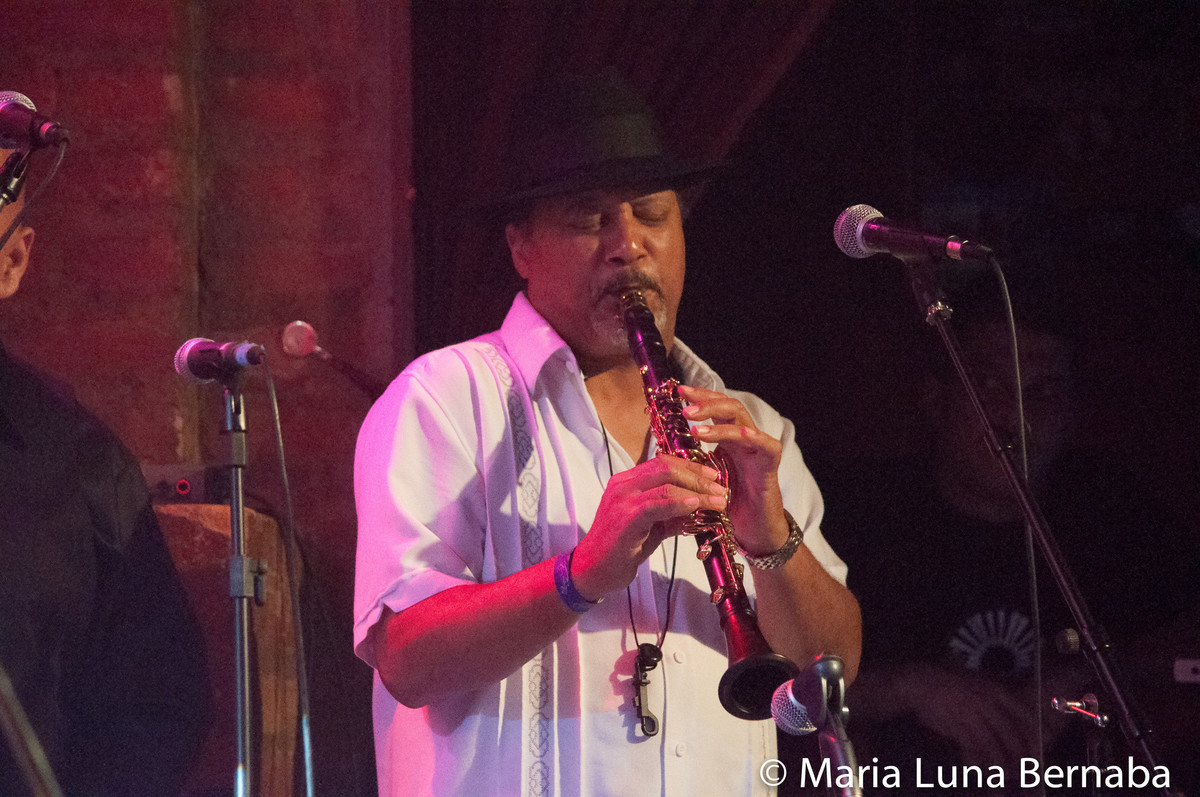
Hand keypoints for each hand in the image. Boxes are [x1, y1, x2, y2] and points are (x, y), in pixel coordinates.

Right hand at [570, 453, 727, 598]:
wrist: (593, 570)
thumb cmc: (621, 549)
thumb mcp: (651, 527)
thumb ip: (672, 514)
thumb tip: (699, 508)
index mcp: (627, 481)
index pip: (663, 462)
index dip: (691, 466)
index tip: (713, 476)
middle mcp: (623, 485)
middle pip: (667, 467)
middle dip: (698, 476)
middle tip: (720, 488)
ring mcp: (623, 500)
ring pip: (665, 482)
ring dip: (697, 490)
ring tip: (717, 500)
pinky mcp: (626, 518)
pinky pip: (657, 504)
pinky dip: (680, 503)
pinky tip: (695, 505)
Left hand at [677, 384, 788, 554]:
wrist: (753, 531)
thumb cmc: (727, 506)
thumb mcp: (703, 479)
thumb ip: (690, 461)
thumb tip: (660, 449)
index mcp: (728, 439)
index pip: (715, 407)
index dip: (698, 397)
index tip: (675, 392)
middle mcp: (744, 437)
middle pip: (728, 405)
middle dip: (705, 401)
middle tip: (683, 402)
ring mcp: (759, 446)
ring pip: (740, 418)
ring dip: (716, 417)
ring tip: (694, 424)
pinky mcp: (770, 461)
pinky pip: (760, 441)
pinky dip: (741, 435)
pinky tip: (723, 435)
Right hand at [858, 663, 1038, 771]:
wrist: (921, 681)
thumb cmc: (950, 682)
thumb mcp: (978, 682)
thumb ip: (996, 699)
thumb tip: (1016, 718)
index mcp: (996, 691)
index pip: (1024, 716)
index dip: (1034, 735)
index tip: (1040, 750)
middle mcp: (987, 703)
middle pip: (1012, 736)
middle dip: (1021, 758)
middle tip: (1027, 772)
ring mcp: (972, 715)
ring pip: (994, 747)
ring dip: (1000, 765)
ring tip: (1005, 777)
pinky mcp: (957, 727)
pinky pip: (973, 750)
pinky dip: (977, 763)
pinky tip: (979, 771)